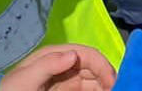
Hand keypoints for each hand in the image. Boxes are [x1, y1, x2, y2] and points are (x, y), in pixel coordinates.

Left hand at [0, 44, 115, 90]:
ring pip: (92, 80)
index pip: (84, 54)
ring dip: (104, 86)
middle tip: (117, 90)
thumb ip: (47, 65)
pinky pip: (87, 90)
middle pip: (92, 67)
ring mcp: (64, 82)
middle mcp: (62, 67)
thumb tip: (73, 54)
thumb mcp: (23, 81)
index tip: (112, 82)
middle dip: (106, 76)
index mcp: (53, 57)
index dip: (101, 65)